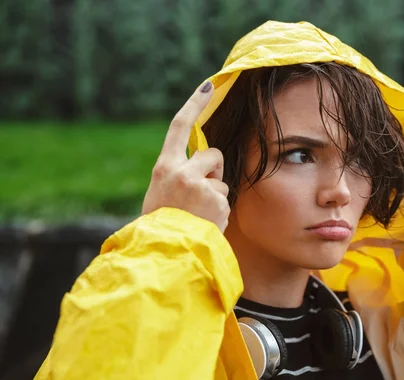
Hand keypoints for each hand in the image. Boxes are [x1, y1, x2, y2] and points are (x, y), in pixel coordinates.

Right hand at [141, 81, 229, 231]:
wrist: (164, 252)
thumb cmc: (161, 224)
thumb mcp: (160, 193)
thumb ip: (177, 175)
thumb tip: (202, 163)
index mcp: (164, 167)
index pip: (179, 126)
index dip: (194, 104)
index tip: (208, 85)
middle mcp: (182, 172)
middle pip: (213, 155)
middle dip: (214, 170)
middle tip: (200, 193)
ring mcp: (201, 187)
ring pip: (222, 182)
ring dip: (215, 196)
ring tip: (198, 215)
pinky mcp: (217, 202)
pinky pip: (226, 202)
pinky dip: (219, 213)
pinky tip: (205, 224)